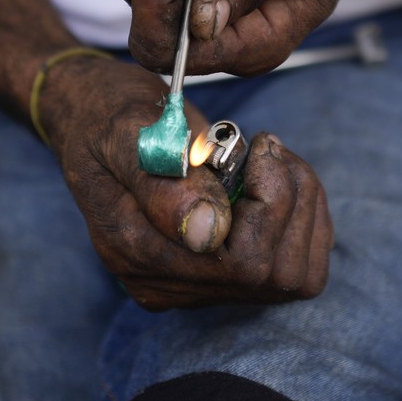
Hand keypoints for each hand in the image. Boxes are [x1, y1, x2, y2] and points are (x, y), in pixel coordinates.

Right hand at [40, 58, 332, 309]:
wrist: (96, 121)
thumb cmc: (106, 116)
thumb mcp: (123, 132)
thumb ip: (161, 181)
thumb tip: (208, 231)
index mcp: (137, 253)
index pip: (242, 264)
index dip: (272, 204)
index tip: (260, 144)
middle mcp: (169, 283)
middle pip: (276, 275)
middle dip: (291, 201)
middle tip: (267, 146)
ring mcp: (198, 284)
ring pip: (296, 276)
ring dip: (302, 207)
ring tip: (271, 158)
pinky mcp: (225, 273)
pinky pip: (297, 266)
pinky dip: (304, 216)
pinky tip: (275, 177)